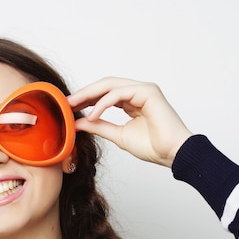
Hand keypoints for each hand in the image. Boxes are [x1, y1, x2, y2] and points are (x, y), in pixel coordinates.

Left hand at [67, 77, 192, 166]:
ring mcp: (144, 89)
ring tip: (73, 106)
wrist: (173, 154)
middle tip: (65, 103)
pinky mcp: (148, 92)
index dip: (85, 98)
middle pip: (104, 85)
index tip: (68, 107)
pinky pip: (119, 93)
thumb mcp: (118, 136)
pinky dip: (103, 104)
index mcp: (132, 100)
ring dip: (89, 95)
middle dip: (83, 93)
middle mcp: (138, 91)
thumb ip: (99, 126)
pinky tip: (92, 114)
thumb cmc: (153, 147)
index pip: (103, 93)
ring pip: (110, 85)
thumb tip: (79, 122)